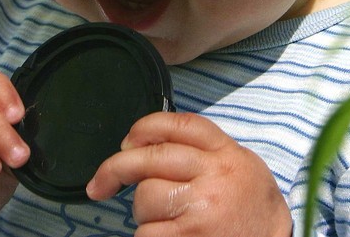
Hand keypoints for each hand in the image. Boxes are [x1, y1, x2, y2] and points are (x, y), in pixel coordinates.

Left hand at [87, 112, 292, 236]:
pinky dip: (148, 236)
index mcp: (225, 153)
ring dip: (144, 213)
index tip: (126, 141)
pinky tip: (166, 236)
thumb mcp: (237, 164)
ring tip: (166, 221)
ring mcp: (203, 208)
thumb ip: (200, 150)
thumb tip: (144, 144)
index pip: (178, 125)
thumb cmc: (250, 206)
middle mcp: (214, 175)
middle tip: (99, 183)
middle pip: (151, 158)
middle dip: (116, 168)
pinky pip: (147, 233)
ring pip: (145, 198)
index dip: (145, 127)